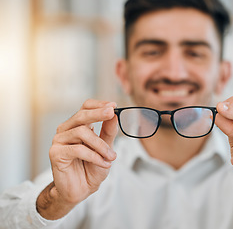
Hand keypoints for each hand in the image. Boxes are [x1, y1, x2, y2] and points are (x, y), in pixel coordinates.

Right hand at [37, 99, 117, 218]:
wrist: (82, 190)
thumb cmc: (92, 168)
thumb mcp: (106, 148)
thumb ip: (108, 132)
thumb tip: (114, 115)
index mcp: (78, 125)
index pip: (85, 107)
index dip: (98, 105)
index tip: (113, 106)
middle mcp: (67, 130)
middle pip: (81, 115)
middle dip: (98, 114)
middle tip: (111, 113)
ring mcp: (59, 140)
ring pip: (81, 132)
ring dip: (100, 145)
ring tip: (111, 157)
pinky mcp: (56, 153)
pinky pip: (77, 149)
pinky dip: (94, 156)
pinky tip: (103, 163)